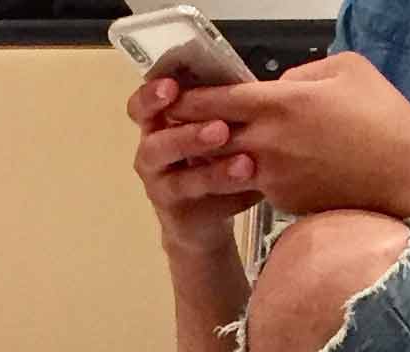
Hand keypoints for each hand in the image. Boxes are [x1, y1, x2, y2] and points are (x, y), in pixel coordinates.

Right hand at [128, 76, 259, 254]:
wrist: (208, 214)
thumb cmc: (215, 154)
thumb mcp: (221, 123)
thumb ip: (226, 103)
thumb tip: (267, 79)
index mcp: (159, 123)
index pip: (142, 106)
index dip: (151, 96)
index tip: (171, 87)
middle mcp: (153, 153)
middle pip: (155, 144)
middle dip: (187, 136)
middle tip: (221, 129)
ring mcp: (160, 186)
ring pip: (177, 179)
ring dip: (211, 171)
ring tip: (245, 164)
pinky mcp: (175, 213)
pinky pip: (197, 204)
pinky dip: (225, 192)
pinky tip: (250, 183)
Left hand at [167, 54, 409, 226]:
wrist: (407, 174)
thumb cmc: (383, 116)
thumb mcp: (345, 70)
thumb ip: (301, 74)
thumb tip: (278, 86)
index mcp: (279, 104)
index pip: (215, 100)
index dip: (187, 99)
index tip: (169, 97)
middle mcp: (266, 143)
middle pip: (208, 137)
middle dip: (190, 132)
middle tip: (174, 126)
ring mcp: (271, 177)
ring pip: (226, 166)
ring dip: (215, 158)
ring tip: (209, 149)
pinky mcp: (281, 203)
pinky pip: (256, 185)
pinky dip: (251, 177)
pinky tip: (259, 170)